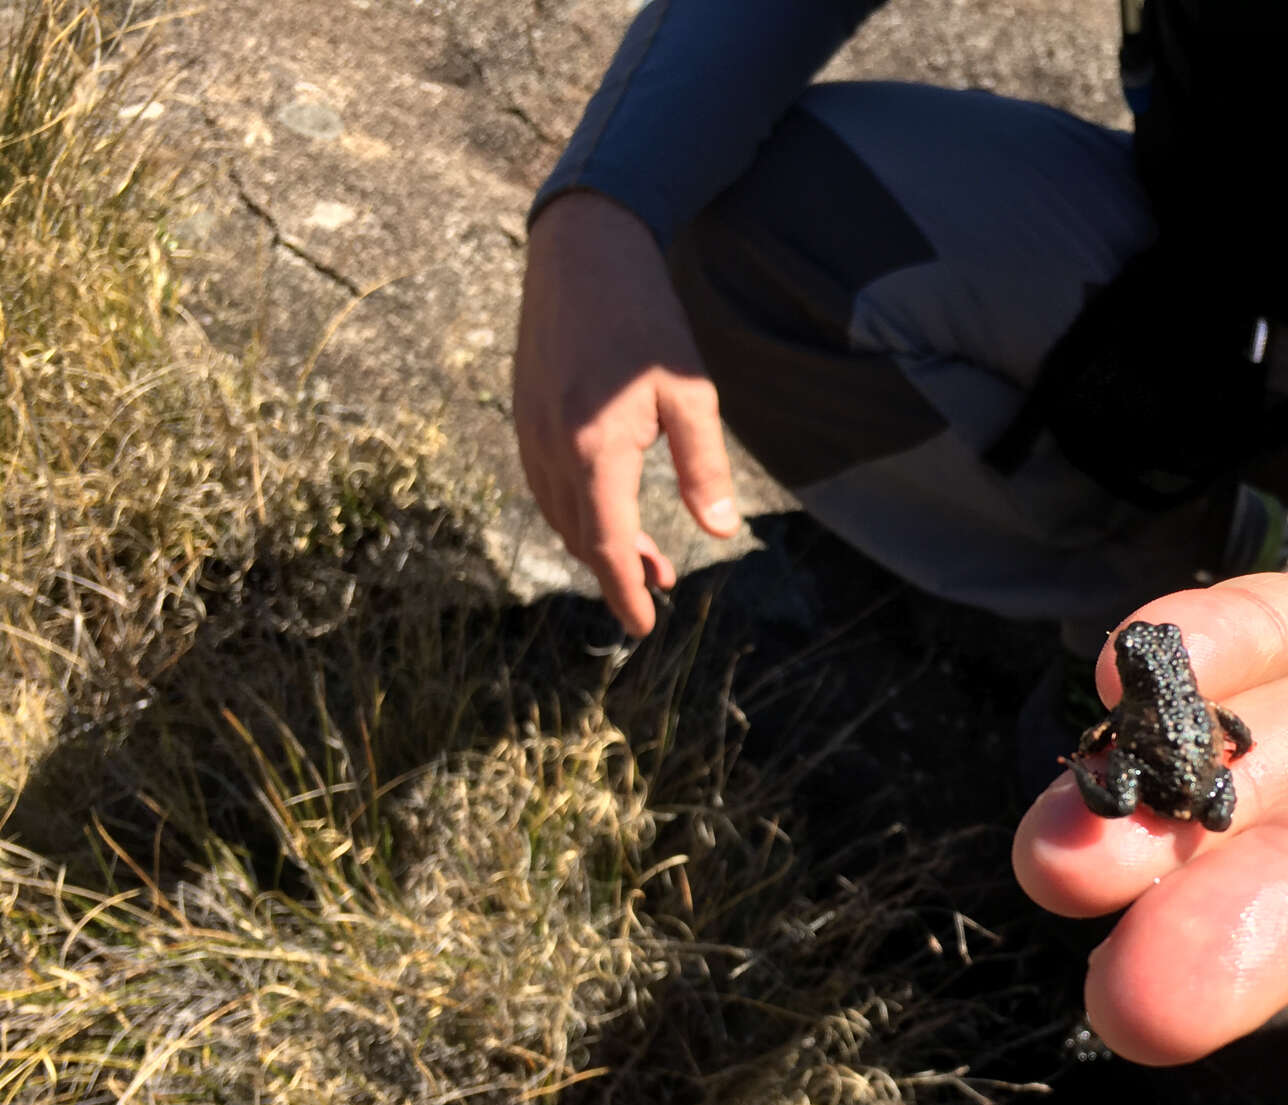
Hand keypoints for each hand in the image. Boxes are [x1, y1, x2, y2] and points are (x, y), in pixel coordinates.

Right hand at [514, 191, 737, 635]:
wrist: (584, 254)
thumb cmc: (646, 321)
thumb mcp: (691, 394)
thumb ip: (704, 466)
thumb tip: (721, 529)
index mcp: (594, 451)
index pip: (607, 545)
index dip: (624, 592)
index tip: (643, 626)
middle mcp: (551, 449)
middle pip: (580, 538)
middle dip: (617, 571)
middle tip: (662, 580)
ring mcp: (531, 432)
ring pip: (560, 515)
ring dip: (597, 543)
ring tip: (646, 554)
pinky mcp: (526, 415)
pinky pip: (546, 485)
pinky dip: (577, 511)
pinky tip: (608, 507)